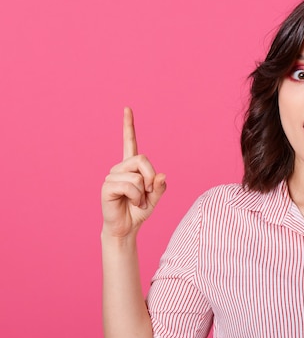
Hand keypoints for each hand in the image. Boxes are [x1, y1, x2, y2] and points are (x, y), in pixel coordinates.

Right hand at [101, 107, 166, 238]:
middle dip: (151, 177)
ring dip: (143, 192)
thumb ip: (160, 186)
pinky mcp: (107, 187)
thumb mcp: (155, 197)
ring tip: (137, 201)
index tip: (127, 108)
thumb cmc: (138, 211)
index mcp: (131, 166)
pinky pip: (130, 186)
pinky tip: (131, 204)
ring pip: (138, 176)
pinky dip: (136, 197)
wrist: (126, 228)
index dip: (128, 125)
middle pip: (142, 159)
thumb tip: (161, 175)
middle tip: (148, 193)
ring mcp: (112, 176)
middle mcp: (120, 167)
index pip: (130, 142)